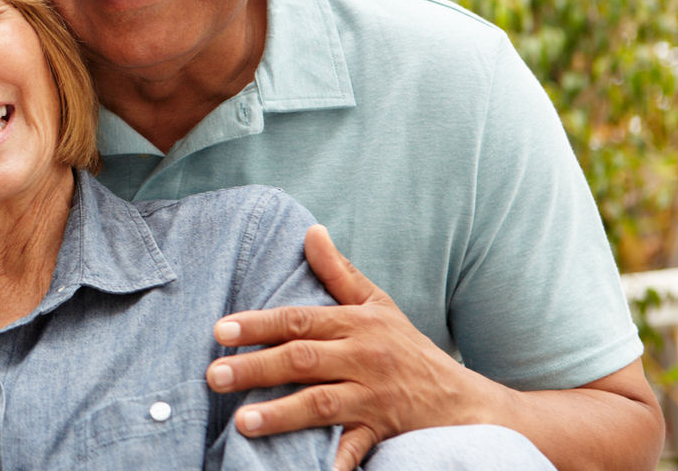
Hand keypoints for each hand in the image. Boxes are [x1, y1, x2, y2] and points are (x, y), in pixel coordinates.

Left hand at [206, 225, 483, 470]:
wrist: (463, 401)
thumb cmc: (409, 349)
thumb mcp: (378, 304)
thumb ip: (339, 272)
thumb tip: (310, 231)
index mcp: (356, 324)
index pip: (299, 320)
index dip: (259, 324)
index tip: (220, 330)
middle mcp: (363, 358)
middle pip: (303, 360)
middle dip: (255, 368)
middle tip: (214, 376)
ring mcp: (372, 397)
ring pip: (322, 404)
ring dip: (281, 413)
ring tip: (242, 422)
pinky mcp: (382, 431)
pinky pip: (354, 448)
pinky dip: (334, 461)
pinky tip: (312, 470)